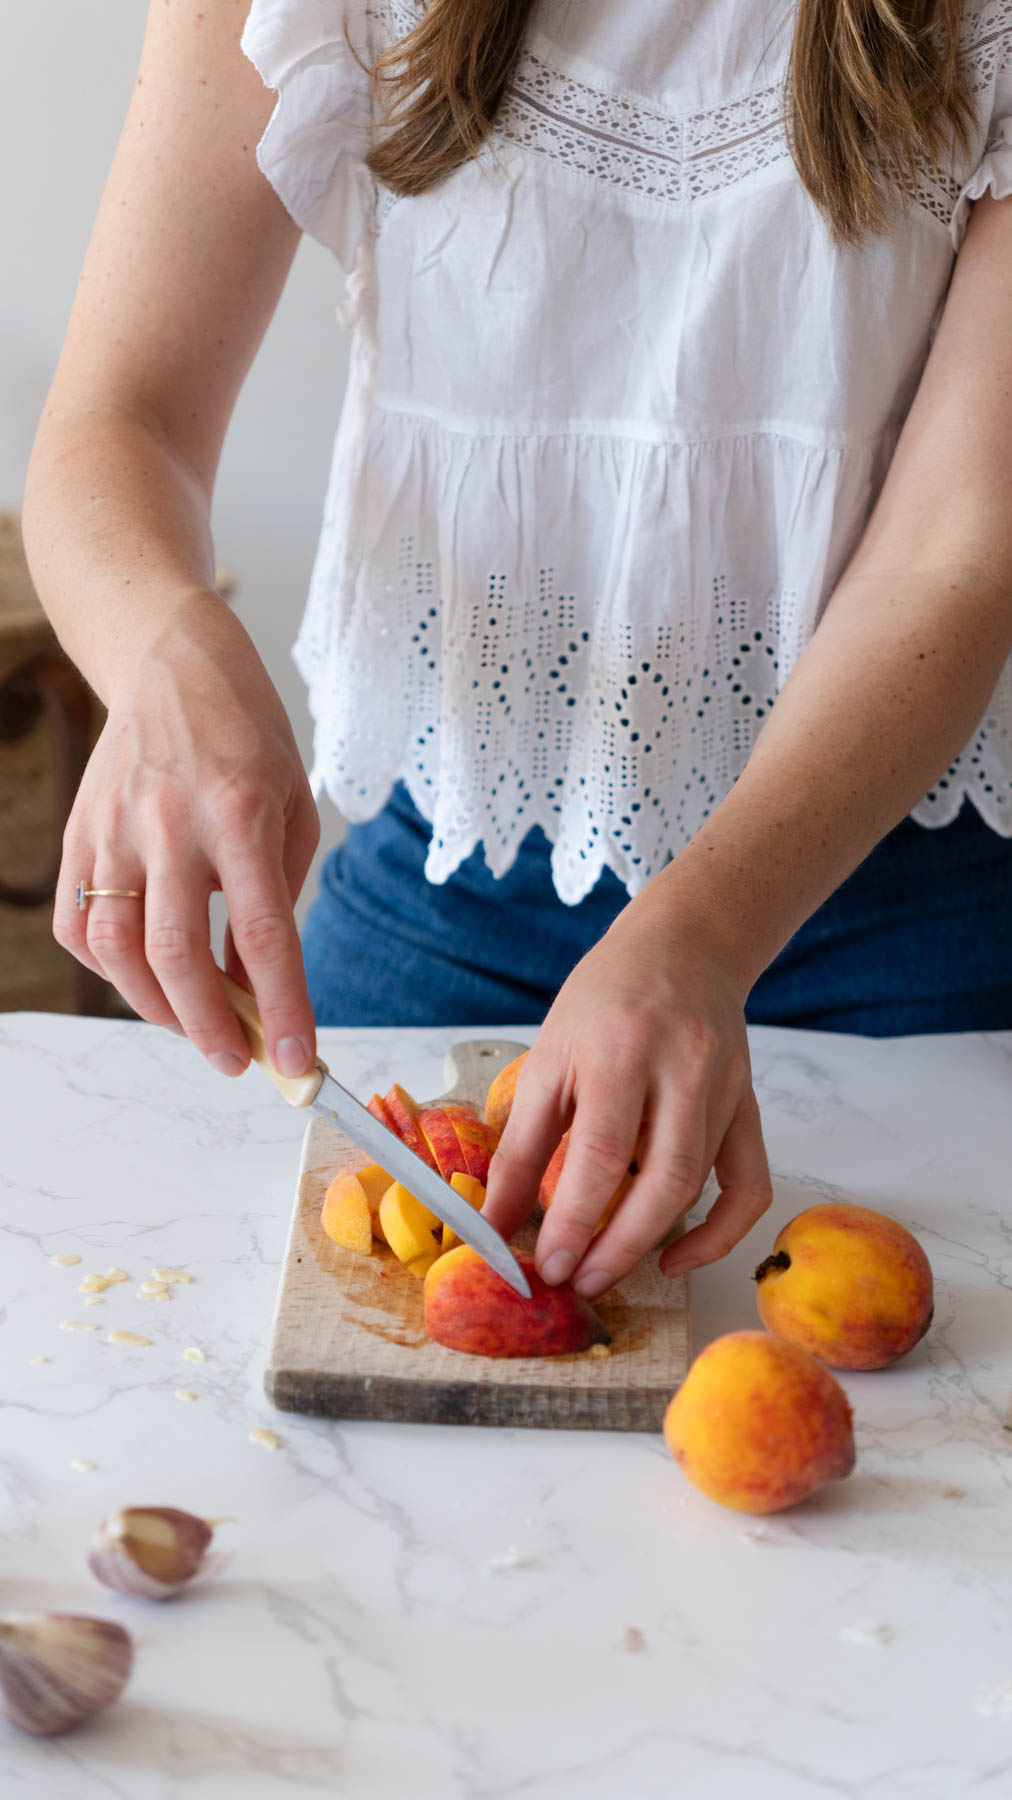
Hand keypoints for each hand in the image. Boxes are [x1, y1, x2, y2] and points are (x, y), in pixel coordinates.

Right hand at [53, 601, 319, 1076]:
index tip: (296, 1062)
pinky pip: (79, 925)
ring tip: (196, 1026)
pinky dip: (109, 969)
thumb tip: (258, 985)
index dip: (283, 1008)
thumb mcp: (292, 809)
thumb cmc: (248, 738)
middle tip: (237, 1060)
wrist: (172, 662)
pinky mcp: (79, 835)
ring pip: (118, 950)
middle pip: (178, 955)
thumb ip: (278, 898)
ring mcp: (114, 830)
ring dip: (156, 1008)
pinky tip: (144, 976)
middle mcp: (170, 823)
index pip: (263, 933)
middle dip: (210, 1028)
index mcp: (241, 812)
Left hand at [481, 890, 772, 1293]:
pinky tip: (675, 1256)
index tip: (548, 1265)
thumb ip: (522, 1144)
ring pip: (699, 1186)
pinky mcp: (749, 1107)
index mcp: (620, 1050)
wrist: (685, 947)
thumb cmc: (606, 998)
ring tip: (605, 1270)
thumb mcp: (549, 1057)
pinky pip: (748, 1185)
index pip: (602, 1155)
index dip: (574, 1220)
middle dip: (617, 1247)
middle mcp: (683, 1070)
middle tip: (577, 1281)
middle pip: (662, 1182)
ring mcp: (725, 1090)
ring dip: (651, 1241)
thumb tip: (494, 1221)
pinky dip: (720, 1233)